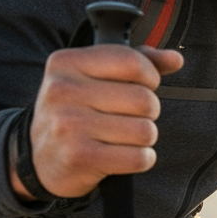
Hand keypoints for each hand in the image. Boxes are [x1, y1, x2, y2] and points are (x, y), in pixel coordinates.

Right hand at [11, 44, 183, 200]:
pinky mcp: (80, 157)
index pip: (132, 61)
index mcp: (66, 63)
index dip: (150, 76)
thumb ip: (136, 62)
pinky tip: (123, 156)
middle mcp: (63, 90)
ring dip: (144, 138)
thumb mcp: (95, 78)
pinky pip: (139, 158)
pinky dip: (141, 159)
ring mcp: (69, 124)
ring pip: (145, 130)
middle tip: (130, 118)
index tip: (144, 85)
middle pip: (144, 99)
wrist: (41, 158)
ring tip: (123, 138)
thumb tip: (175, 58)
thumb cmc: (77, 112)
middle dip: (149, 112)